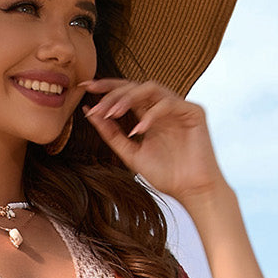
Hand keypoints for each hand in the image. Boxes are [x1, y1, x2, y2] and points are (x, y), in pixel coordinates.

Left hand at [80, 79, 226, 205]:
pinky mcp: (193, 111)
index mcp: (148, 115)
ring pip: (151, 88)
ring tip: (112, 113)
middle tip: (96, 103)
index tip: (84, 88)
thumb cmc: (166, 175)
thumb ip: (111, 134)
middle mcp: (162, 107)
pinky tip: (138, 130)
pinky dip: (151, 115)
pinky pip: (168, 103)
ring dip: (128, 98)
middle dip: (113, 92)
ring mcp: (178, 107)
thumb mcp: (131, 154)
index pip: (125, 93)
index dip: (105, 88)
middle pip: (135, 86)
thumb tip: (89, 113)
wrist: (191, 191)